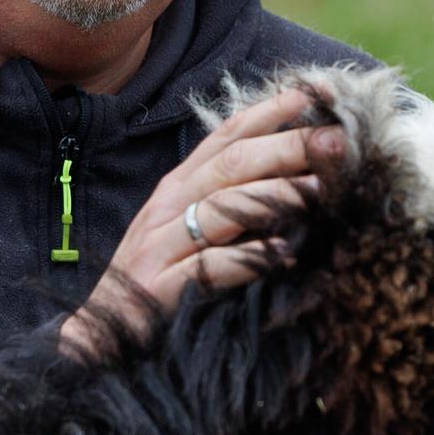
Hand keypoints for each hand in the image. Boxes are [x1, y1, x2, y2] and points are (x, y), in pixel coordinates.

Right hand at [61, 87, 344, 356]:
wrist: (97, 339)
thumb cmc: (152, 282)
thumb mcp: (185, 230)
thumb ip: (227, 203)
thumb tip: (291, 179)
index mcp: (177, 187)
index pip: (224, 138)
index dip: (267, 113)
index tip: (311, 96)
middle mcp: (168, 207)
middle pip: (232, 165)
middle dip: (286, 147)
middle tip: (336, 139)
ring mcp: (161, 246)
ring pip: (223, 207)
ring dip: (274, 194)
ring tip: (319, 188)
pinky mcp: (161, 288)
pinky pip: (210, 267)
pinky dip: (247, 259)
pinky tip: (283, 255)